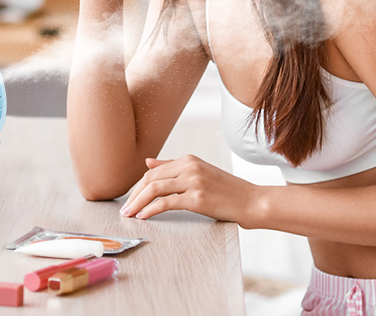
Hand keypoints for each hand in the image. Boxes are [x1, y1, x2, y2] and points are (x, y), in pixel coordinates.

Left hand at [118, 155, 261, 224]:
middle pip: (150, 179)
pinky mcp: (197, 198)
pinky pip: (165, 203)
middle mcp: (189, 167)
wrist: (251, 201)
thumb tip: (148, 162)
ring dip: (137, 203)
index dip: (138, 186)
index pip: (153, 172)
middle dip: (134, 195)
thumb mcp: (199, 172)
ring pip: (154, 189)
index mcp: (188, 159)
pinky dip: (150, 210)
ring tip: (128, 214)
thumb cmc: (227, 191)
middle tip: (124, 209)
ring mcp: (193, 181)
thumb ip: (173, 167)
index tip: (130, 198)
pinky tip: (143, 216)